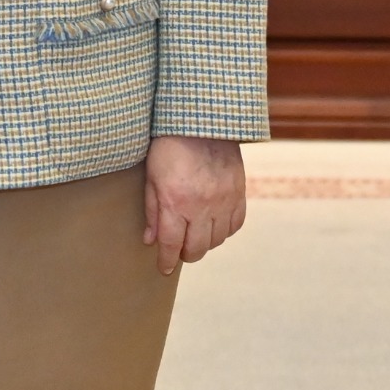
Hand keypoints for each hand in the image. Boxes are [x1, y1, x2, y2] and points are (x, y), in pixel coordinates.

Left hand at [144, 135, 245, 276]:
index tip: (164, 268)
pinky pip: (235, 225)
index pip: (172, 243)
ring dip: (204, 243)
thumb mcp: (152, 176)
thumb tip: (150, 240)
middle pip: (197, 248)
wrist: (202, 121)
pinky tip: (214, 225)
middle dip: (185, 254)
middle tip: (178, 250)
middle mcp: (203, 206)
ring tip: (194, 234)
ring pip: (217, 240)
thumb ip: (152, 210)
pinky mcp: (239, 193)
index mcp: (177, 201)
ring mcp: (224, 201)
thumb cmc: (170, 145)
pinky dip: (224, 230)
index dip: (166, 260)